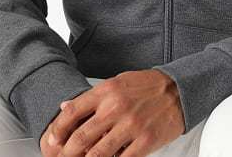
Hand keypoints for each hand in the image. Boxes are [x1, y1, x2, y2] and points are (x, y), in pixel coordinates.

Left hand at [44, 69, 184, 156]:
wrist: (179, 90)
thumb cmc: (148, 85)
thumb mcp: (118, 82)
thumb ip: (93, 96)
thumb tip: (66, 107)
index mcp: (108, 91)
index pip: (72, 111)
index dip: (57, 130)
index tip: (51, 141)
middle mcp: (116, 108)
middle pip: (80, 138)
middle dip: (66, 154)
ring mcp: (131, 126)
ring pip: (96, 154)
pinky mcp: (145, 142)